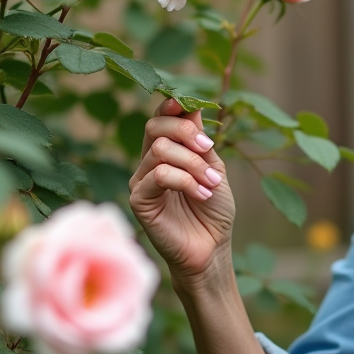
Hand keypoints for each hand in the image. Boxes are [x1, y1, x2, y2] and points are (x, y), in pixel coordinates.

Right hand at [129, 98, 234, 283]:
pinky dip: (184, 179)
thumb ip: (201, 142)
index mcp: (168, 153)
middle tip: (208, 149)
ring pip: (160, 150)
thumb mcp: (215, 169)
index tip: (186, 104)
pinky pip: (158, 175)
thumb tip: (191, 106)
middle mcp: (149, 163)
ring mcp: (141, 181)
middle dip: (186, 132)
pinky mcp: (139, 200)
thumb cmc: (214, 212)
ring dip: (193, 163)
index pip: (160, 119)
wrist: (212, 249)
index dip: (171, 107)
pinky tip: (201, 193)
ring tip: (211, 183)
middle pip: (155, 127)